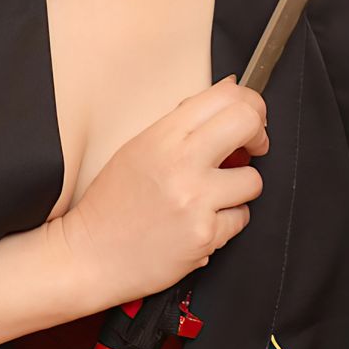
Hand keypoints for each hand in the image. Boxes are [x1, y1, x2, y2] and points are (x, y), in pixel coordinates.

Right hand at [53, 76, 268, 309]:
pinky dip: (226, 222)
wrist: (89, 256)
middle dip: (259, 134)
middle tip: (253, 147)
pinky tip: (200, 223)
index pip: (226, 96)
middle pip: (247, 122)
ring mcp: (194, 199)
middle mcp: (180, 162)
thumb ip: (183, 124)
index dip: (250, 104)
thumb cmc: (111, 204)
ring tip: (213, 197)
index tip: (250, 119)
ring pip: (253, 180)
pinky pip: (240, 218)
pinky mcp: (204, 235)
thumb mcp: (138, 148)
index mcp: (162, 135)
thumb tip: (230, 92)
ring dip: (240, 189)